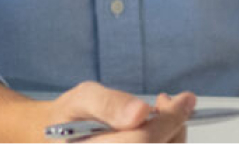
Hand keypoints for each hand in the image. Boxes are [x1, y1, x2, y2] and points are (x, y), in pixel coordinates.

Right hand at [43, 82, 197, 142]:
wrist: (52, 138)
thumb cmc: (68, 119)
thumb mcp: (82, 99)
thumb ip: (108, 104)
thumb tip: (140, 112)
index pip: (143, 140)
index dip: (170, 119)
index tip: (186, 99)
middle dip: (174, 127)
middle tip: (169, 102)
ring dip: (172, 136)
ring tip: (161, 115)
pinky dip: (164, 142)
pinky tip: (156, 130)